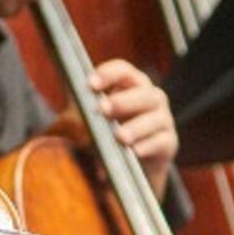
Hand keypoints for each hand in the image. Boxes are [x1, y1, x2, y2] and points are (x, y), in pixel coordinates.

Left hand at [87, 59, 177, 190]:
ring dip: (136, 127)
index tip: (90, 84)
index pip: (123, 71)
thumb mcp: (87, 119)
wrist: (127, 163)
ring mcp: (162, 119)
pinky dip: (148, 146)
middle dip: (123, 101)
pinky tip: (134, 151)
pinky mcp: (168, 142)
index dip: (108, 74)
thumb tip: (65, 109)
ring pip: (155, 118)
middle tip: (103, 109)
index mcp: (130, 85)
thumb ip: (76, 111)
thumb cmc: (105, 131)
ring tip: (119, 136)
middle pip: (143, 93)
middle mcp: (151, 98)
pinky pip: (161, 142)